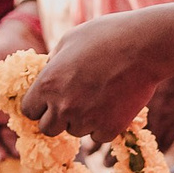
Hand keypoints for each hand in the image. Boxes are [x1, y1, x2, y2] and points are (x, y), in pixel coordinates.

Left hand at [22, 9, 171, 141]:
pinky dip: (104, 125)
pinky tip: (113, 104)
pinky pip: (98, 136)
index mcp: (47, 84)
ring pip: (76, 131)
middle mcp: (63, 107)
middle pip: (48, 129)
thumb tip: (46, 75)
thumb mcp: (69, 41)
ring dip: (82, 120)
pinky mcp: (110, 129)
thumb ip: (53, 64)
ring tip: (99, 96)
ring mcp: (87, 120)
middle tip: (72, 104)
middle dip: (57, 118)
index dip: (38, 105)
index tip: (48, 101)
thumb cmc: (106, 36)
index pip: (29, 111)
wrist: (144, 47)